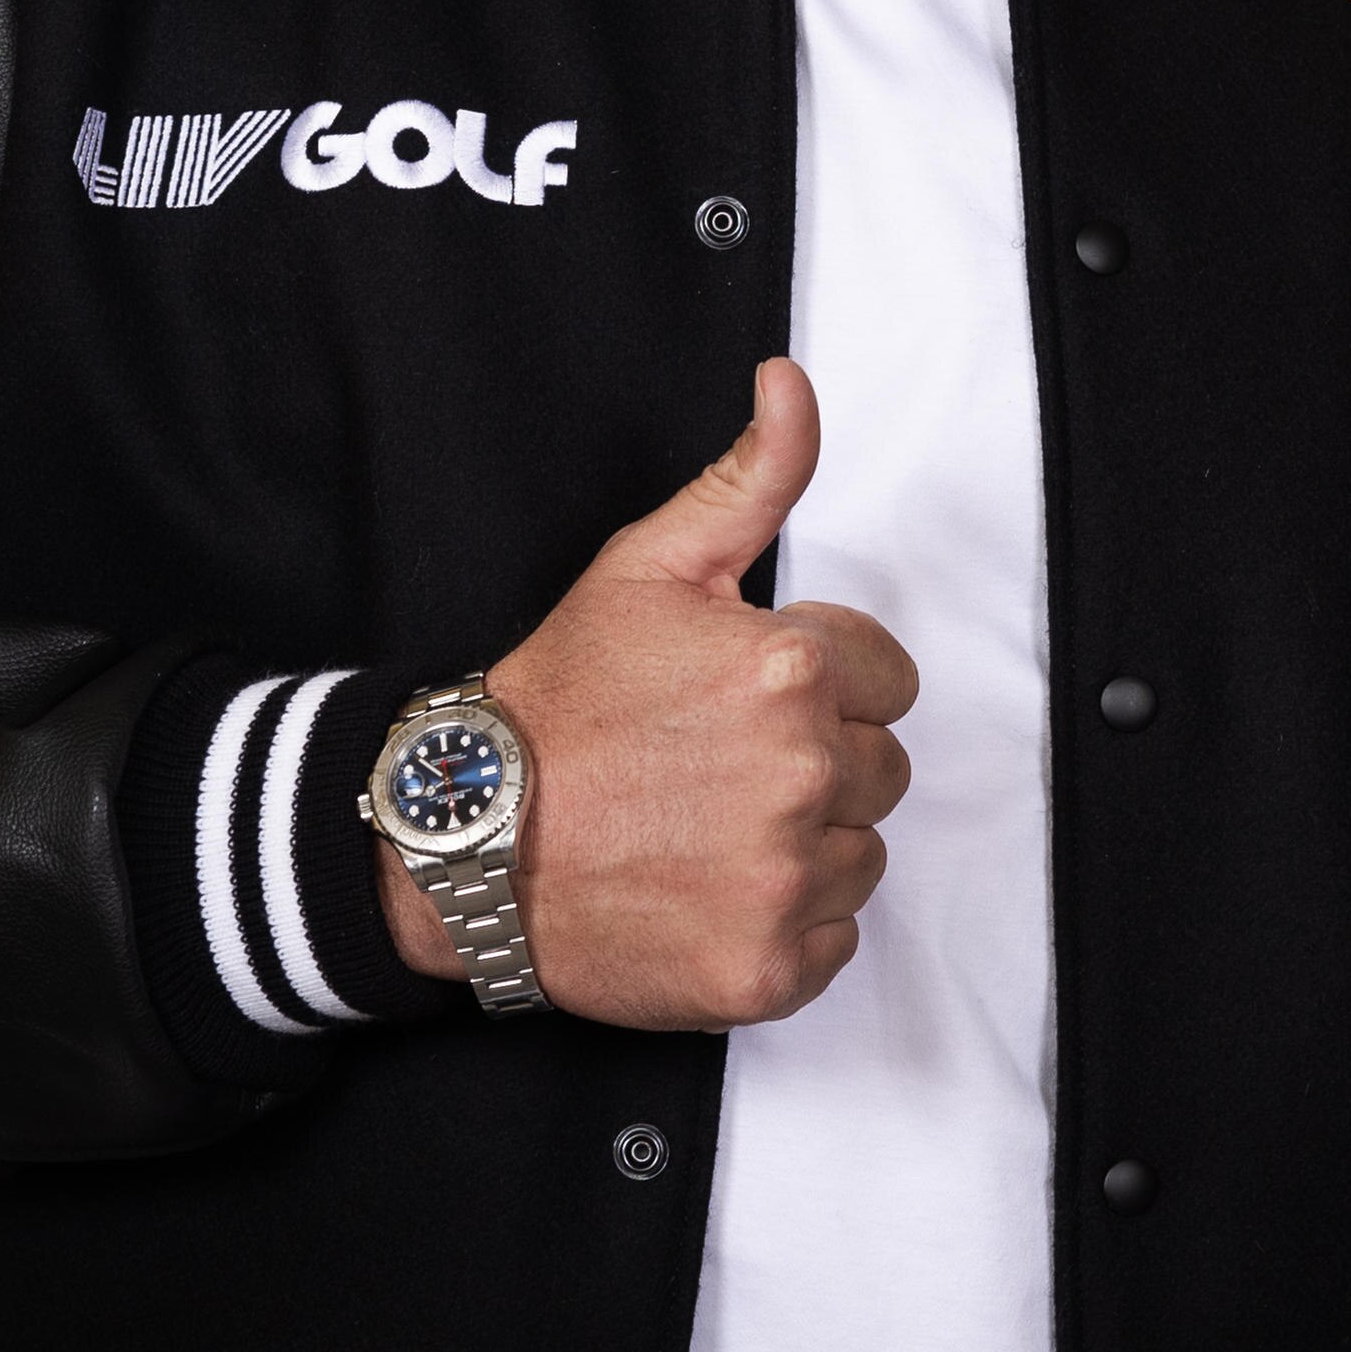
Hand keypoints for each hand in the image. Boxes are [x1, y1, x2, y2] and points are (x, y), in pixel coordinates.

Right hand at [385, 360, 915, 1027]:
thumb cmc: (556, 703)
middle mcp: (801, 774)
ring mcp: (783, 879)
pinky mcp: (764, 967)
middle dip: (813, 764)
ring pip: (859, 856)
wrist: (462, 840)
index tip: (740, 701)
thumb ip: (750, 477)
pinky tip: (707, 893)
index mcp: (790, 669)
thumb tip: (789, 383)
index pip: (887, 679)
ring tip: (703, 829)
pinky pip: (831, 942)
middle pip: (879, 770)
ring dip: (802, 847)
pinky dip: (781, 927)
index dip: (819, 685)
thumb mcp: (648, 566)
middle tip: (712, 768)